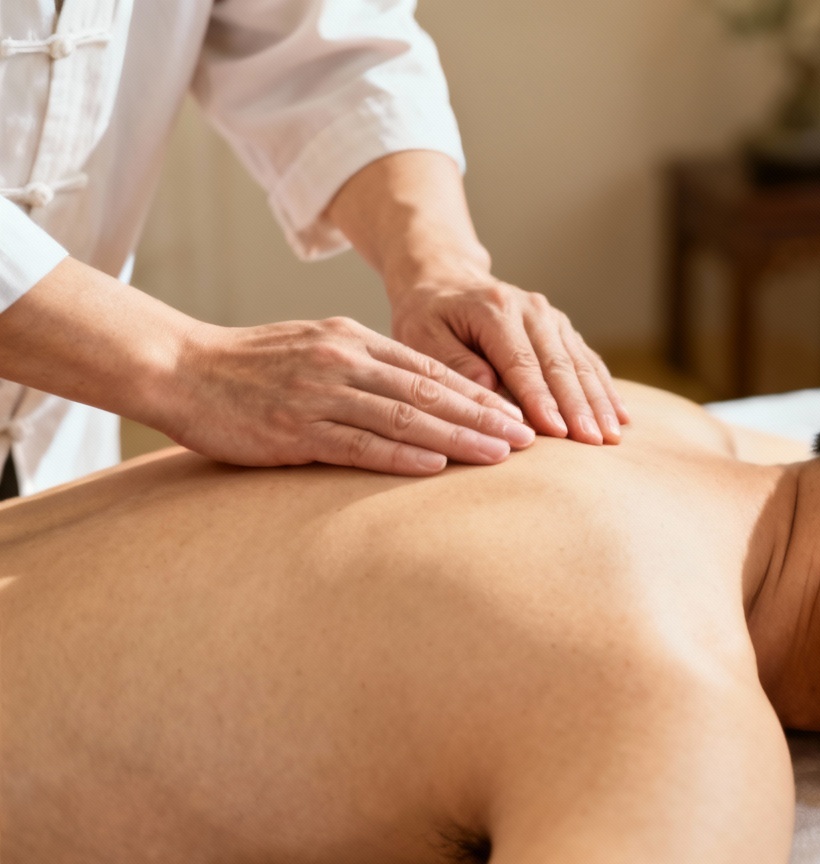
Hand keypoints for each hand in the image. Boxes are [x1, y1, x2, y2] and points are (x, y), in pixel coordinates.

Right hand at [159, 316, 535, 475]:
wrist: (181, 368)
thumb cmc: (252, 365)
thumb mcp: (315, 348)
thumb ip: (364, 365)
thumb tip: (415, 390)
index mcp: (353, 340)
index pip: (430, 368)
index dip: (477, 392)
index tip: (515, 411)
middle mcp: (344, 362)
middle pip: (429, 391)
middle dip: (483, 416)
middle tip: (527, 438)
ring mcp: (320, 395)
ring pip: (404, 417)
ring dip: (457, 437)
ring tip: (499, 454)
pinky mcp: (295, 430)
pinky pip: (358, 444)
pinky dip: (401, 454)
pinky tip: (436, 465)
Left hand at [389, 276, 629, 444]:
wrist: (446, 280)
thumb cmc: (428, 317)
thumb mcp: (422, 336)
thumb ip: (454, 363)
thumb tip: (490, 388)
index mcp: (494, 310)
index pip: (522, 363)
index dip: (541, 399)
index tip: (556, 432)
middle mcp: (530, 309)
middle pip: (560, 365)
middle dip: (579, 406)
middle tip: (594, 441)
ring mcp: (551, 317)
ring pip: (580, 364)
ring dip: (599, 401)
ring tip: (612, 435)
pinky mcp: (562, 329)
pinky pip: (588, 361)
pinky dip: (605, 388)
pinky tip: (620, 415)